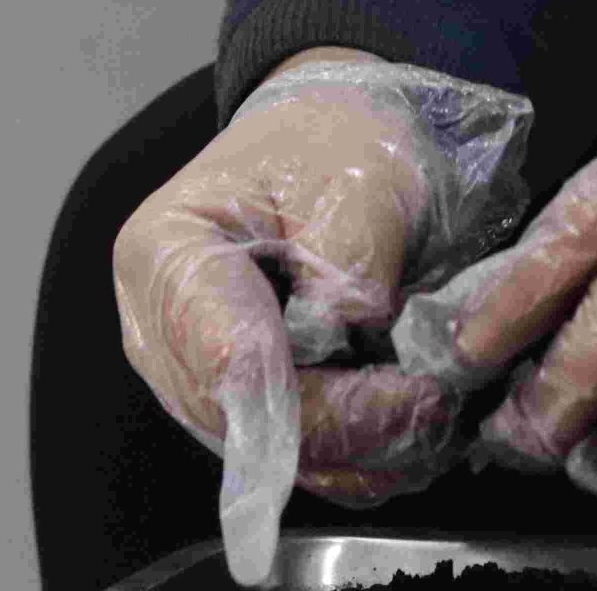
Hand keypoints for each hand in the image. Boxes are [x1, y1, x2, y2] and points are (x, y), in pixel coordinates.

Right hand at [112, 50, 533, 584]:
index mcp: (167, 255)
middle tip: (438, 403)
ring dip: (360, 449)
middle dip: (351, 426)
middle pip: (247, 422)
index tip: (408, 394)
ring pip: (271, 454)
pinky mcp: (231, 405)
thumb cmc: (327, 143)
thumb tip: (356, 339)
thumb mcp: (354, 176)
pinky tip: (407, 422)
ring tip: (434, 410)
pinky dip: (354, 454)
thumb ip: (350, 258)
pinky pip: (290, 457)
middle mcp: (157, 330)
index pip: (228, 357)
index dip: (319, 396)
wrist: (321, 139)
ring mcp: (190, 375)